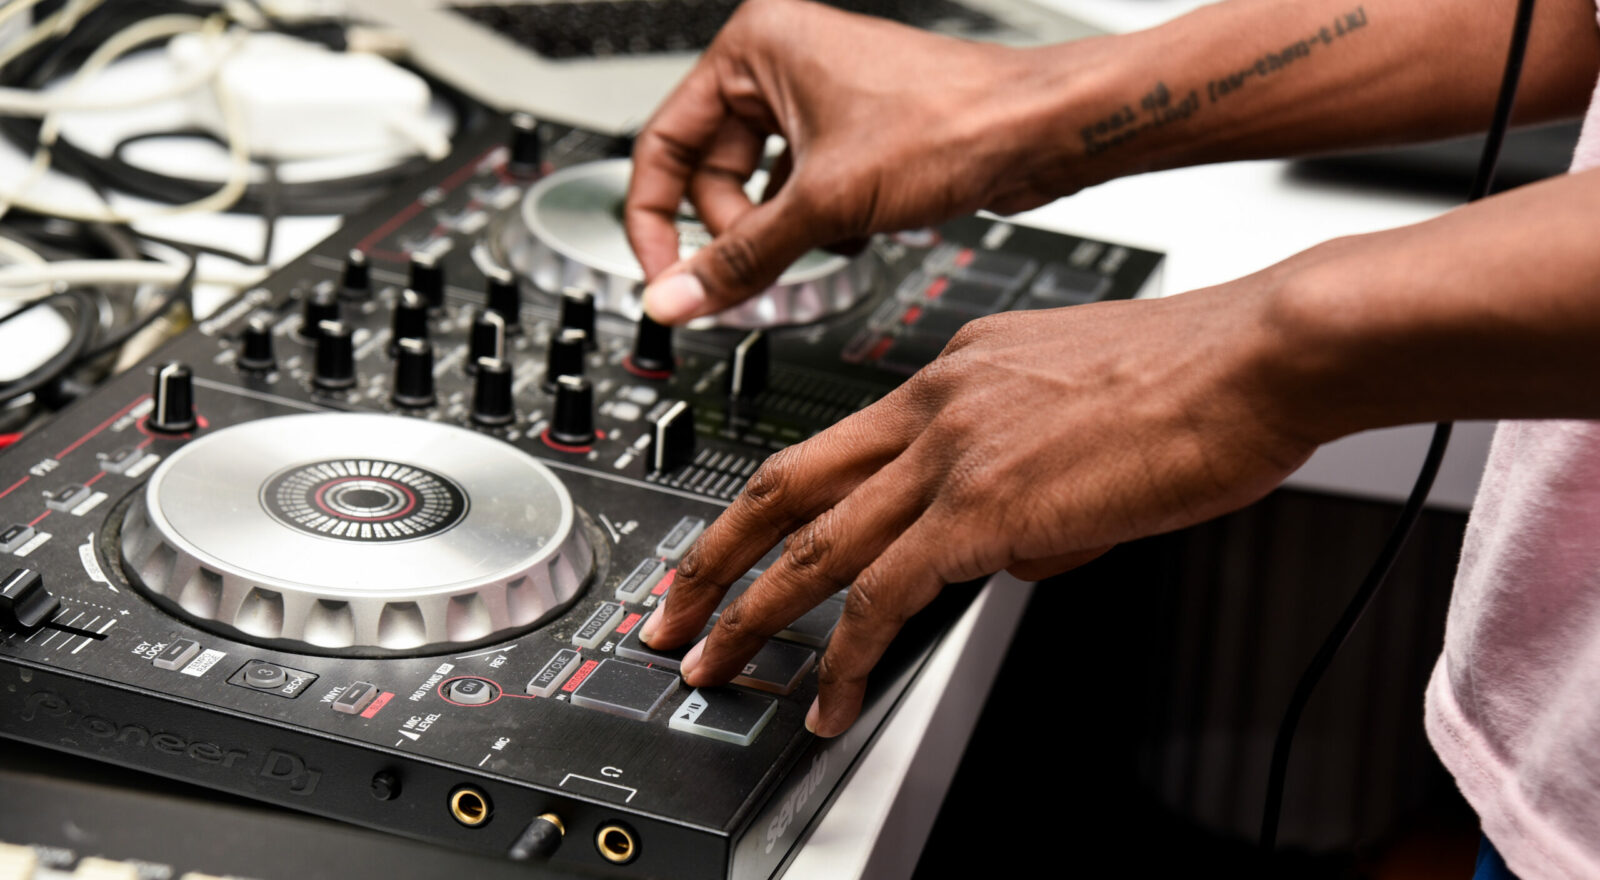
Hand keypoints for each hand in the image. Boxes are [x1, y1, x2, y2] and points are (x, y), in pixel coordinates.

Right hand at [625, 0, 1090, 323]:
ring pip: (758, 191)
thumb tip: (676, 298)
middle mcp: (780, 64)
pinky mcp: (850, 135)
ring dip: (781, 231)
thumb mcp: (825, 203)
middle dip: (734, 231)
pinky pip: (800, 194)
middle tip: (755, 271)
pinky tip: (852, 232)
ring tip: (824, 239)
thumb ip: (740, 258)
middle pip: (711, 175)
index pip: (664, 143)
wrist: (1040, 132)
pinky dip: (816, 225)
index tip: (661, 278)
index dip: (654, 220)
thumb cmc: (954, 122)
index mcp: (756, 45)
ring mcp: (817, 100)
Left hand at [639, 283, 1322, 735]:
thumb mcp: (1077, 409)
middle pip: (784, 485)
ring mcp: (951, 454)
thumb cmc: (1198, 376)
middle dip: (712, 556)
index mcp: (950, 372)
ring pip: (814, 545)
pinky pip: (885, 594)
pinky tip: (831, 697)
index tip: (737, 543)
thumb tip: (1007, 551)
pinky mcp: (985, 509)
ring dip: (749, 612)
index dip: (772, 504)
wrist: (1258, 356)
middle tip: (672, 608)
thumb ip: (1021, 476)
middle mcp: (933, 403)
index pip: (833, 446)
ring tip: (710, 663)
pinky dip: (846, 656)